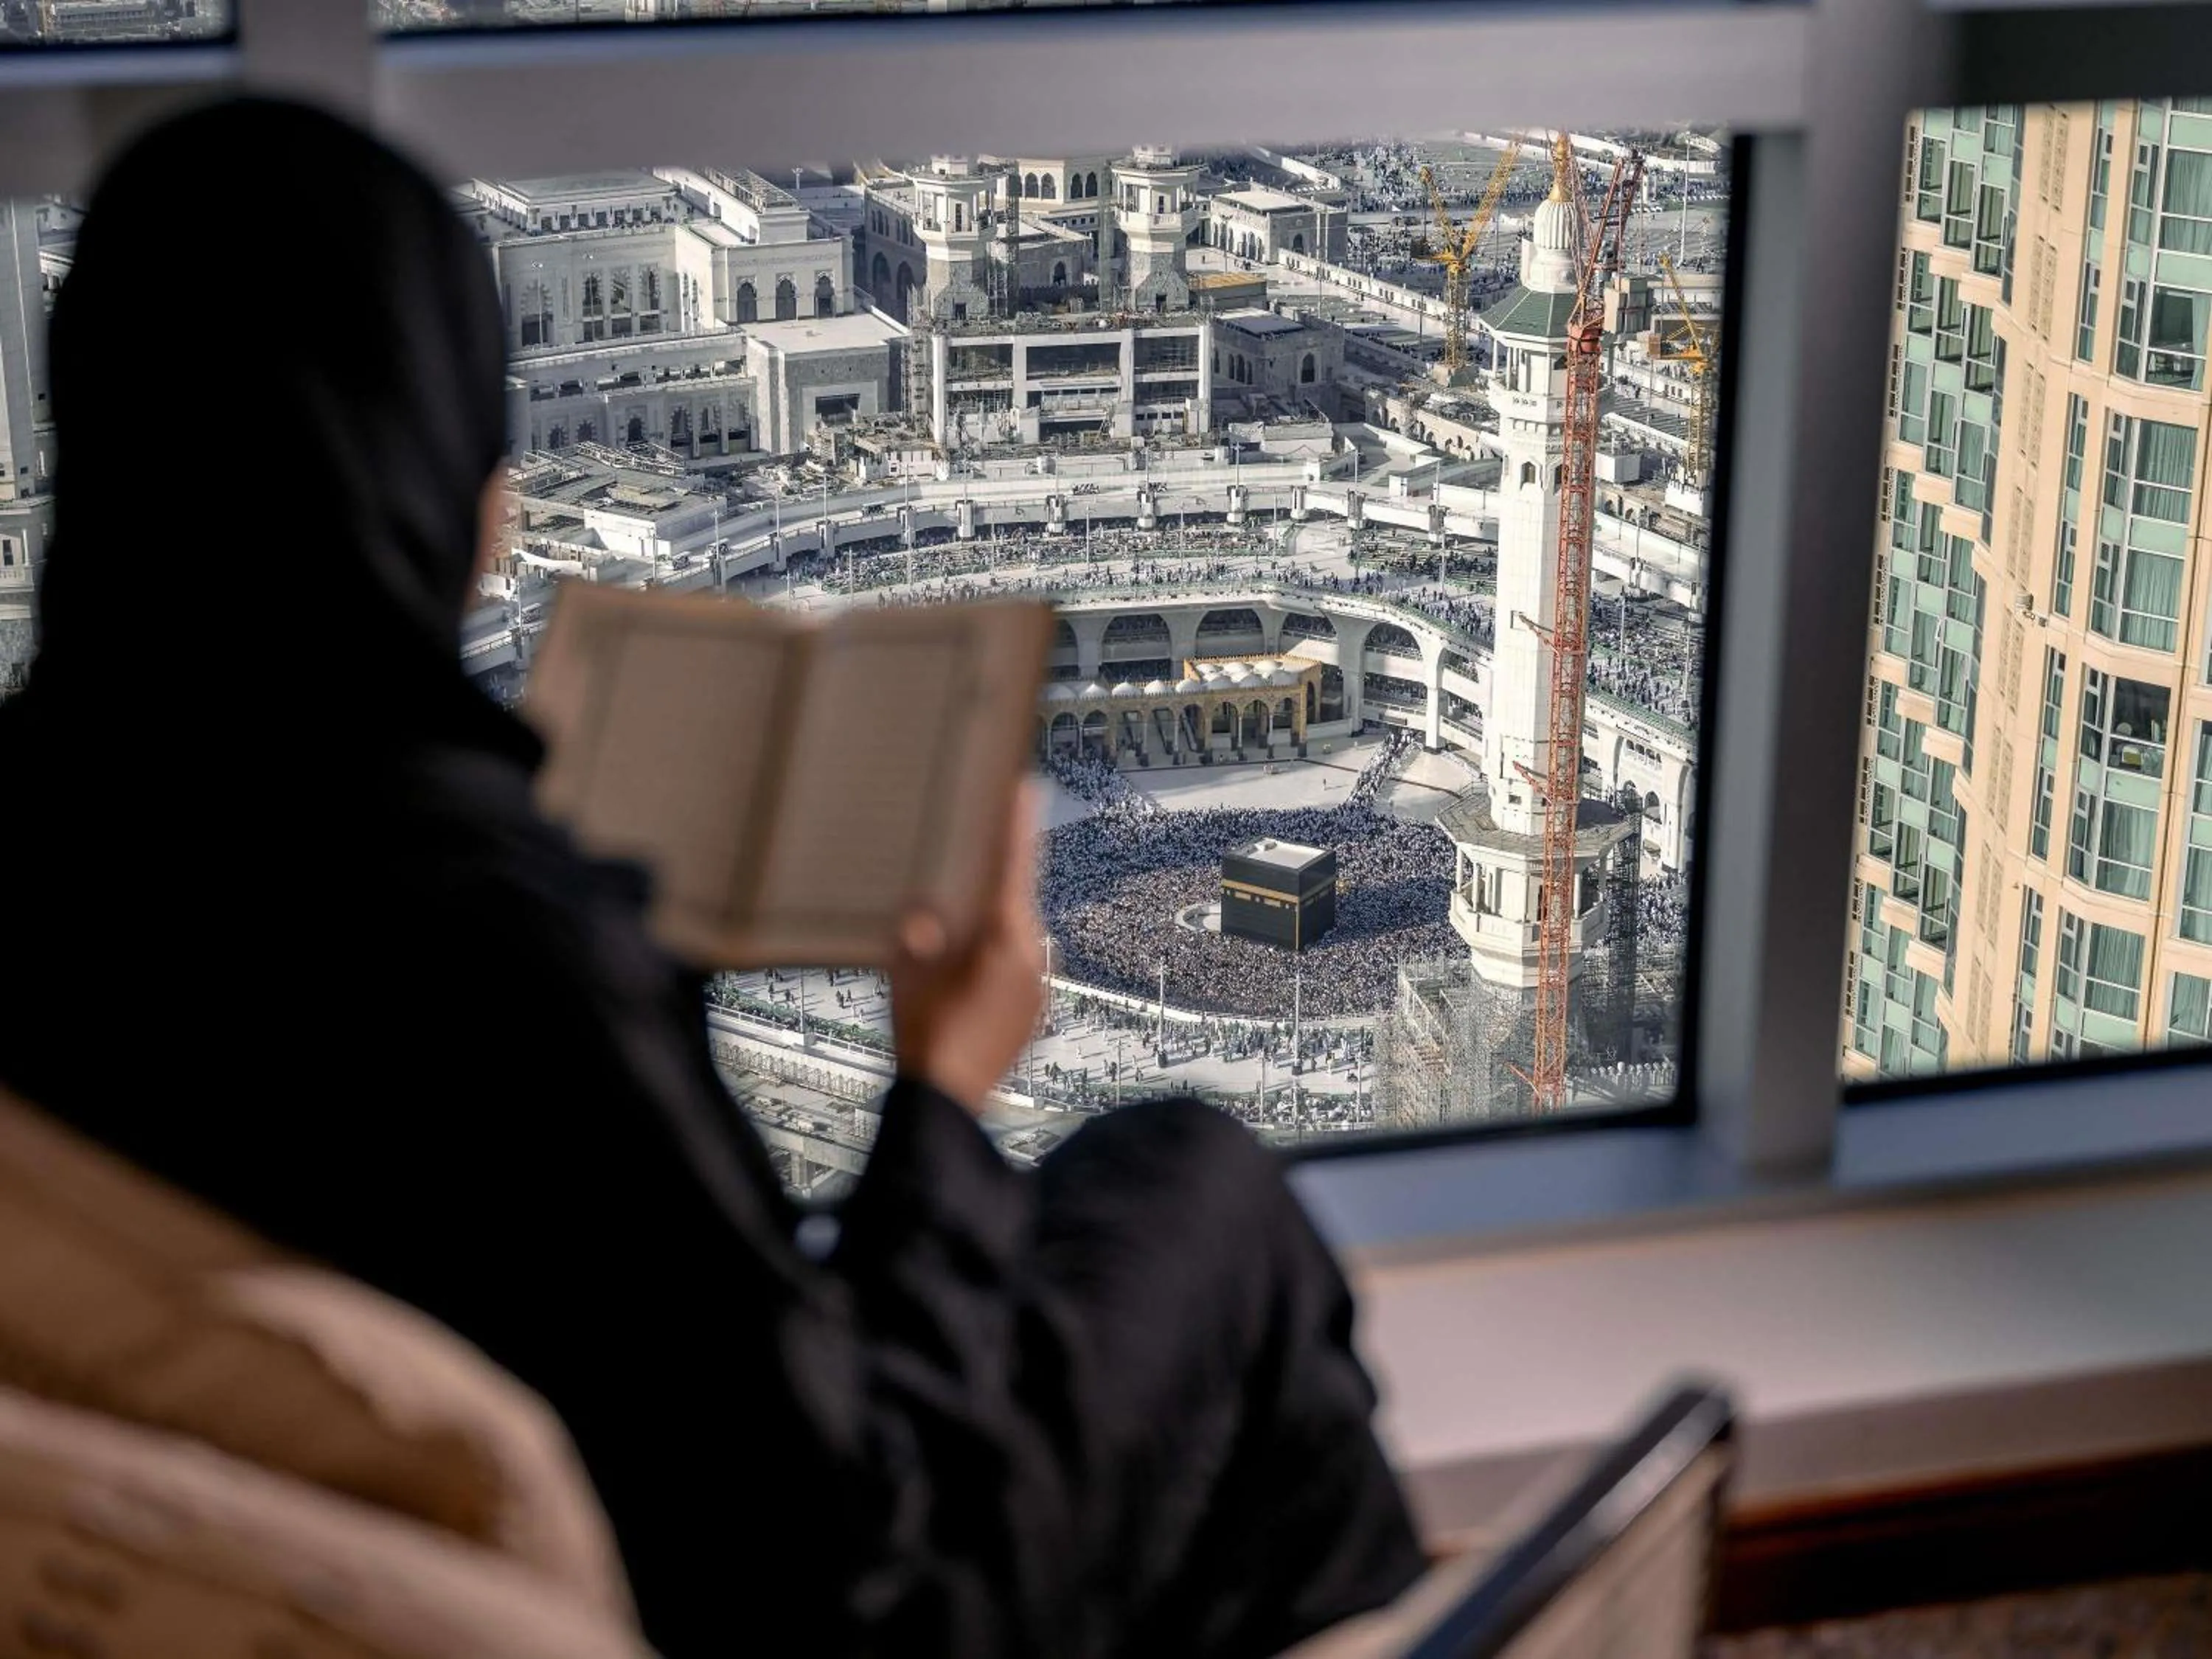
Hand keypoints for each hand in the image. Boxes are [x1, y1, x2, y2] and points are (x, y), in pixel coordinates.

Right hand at [889, 782, 1046, 1116]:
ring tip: (954, 946)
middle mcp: (1032, 958)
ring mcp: (1038, 987)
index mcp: (1002, 938)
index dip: (1015, 823)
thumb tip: (920, 911)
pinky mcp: (1036, 1011)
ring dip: (989, 931)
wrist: (947, 1099)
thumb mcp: (905, 968)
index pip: (1011, 865)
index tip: (1025, 786)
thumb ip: (916, 929)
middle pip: (1013, 901)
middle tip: (968, 872)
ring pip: (1016, 938)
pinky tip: (966, 981)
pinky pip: (1018, 969)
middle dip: (990, 885)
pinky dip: (995, 963)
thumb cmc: (924, 1034)